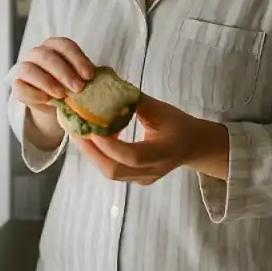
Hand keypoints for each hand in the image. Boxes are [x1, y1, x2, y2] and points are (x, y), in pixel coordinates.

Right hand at [12, 37, 95, 114]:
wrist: (55, 101)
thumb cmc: (71, 83)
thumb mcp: (80, 77)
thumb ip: (85, 75)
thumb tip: (100, 81)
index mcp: (55, 45)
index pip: (65, 45)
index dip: (78, 59)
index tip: (89, 75)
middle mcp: (37, 53)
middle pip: (47, 56)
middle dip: (64, 72)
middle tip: (79, 87)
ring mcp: (24, 68)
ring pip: (29, 69)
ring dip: (48, 82)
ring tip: (62, 95)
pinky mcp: (17, 85)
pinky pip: (20, 87)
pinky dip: (34, 93)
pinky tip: (47, 99)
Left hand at [76, 94, 228, 184]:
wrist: (194, 145)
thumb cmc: (180, 124)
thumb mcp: (163, 110)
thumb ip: (136, 103)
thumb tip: (108, 90)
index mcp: (164, 152)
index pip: (132, 155)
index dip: (109, 144)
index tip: (92, 125)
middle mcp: (152, 171)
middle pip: (114, 170)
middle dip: (92, 151)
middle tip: (77, 130)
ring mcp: (143, 179)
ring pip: (111, 172)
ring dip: (92, 153)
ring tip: (80, 134)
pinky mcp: (136, 180)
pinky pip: (113, 170)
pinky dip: (100, 155)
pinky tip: (93, 140)